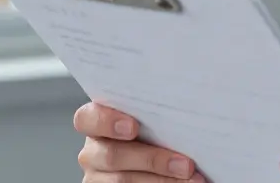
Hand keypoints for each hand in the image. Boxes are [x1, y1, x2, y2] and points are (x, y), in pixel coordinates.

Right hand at [73, 102, 205, 181]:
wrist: (156, 159)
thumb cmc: (155, 133)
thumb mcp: (150, 120)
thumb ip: (153, 113)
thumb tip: (186, 105)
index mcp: (97, 124)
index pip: (87, 118)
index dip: (106, 121)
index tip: (134, 126)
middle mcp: (93, 152)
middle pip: (111, 156)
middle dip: (152, 160)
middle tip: (185, 164)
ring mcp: (97, 177)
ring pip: (122, 181)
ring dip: (162, 180)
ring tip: (192, 179)